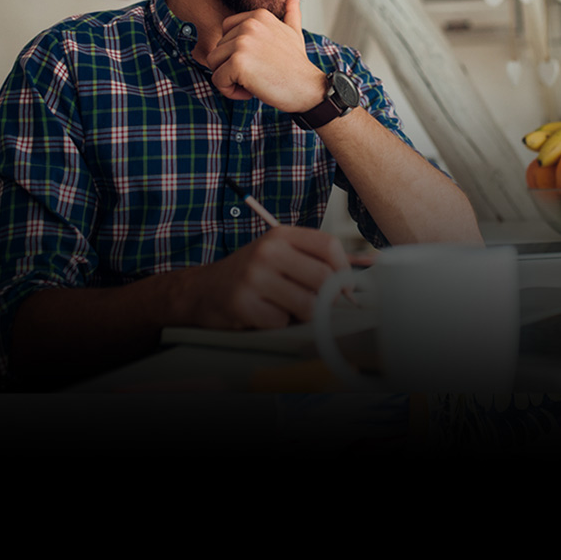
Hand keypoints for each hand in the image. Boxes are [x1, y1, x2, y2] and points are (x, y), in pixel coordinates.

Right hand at [168, 224, 351, 328]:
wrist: (202, 290)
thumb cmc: (250, 275)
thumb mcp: (278, 255)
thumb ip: (313, 261)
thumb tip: (358, 278)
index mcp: (280, 234)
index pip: (329, 246)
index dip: (344, 271)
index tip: (344, 289)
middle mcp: (267, 251)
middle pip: (323, 278)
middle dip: (326, 299)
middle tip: (316, 306)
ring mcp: (254, 277)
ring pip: (307, 305)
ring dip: (303, 315)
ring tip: (286, 308)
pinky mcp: (243, 303)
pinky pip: (282, 322)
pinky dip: (278, 324)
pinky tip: (263, 315)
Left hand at [207, 0, 326, 111]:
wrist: (308, 89)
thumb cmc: (297, 67)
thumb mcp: (294, 33)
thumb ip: (290, 13)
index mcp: (258, 15)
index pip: (225, 32)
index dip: (236, 52)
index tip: (257, 64)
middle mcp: (249, 25)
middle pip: (218, 49)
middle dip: (232, 68)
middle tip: (257, 76)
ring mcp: (243, 43)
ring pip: (214, 64)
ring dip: (229, 79)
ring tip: (253, 84)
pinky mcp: (238, 62)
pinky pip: (217, 80)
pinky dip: (229, 91)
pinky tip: (250, 92)